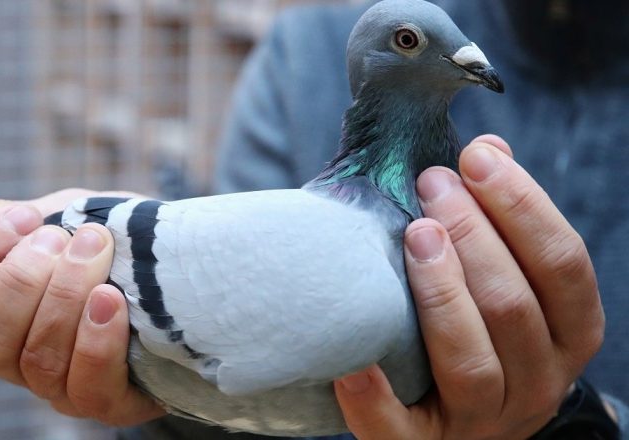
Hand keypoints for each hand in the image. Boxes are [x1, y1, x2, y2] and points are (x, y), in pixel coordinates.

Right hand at [0, 189, 164, 425]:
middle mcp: (19, 352)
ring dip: (66, 298)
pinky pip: (87, 386)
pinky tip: (112, 303)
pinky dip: (96, 341)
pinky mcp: (108, 403)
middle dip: (23, 279)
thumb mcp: (61, 216)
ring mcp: (60, 384)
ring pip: (37, 360)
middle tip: (65, 238)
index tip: (26, 217)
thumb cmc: (113, 245)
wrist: (184, 266)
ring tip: (97, 253)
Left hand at [335, 136, 604, 438]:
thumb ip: (502, 224)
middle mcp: (537, 384)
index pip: (562, 265)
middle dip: (475, 234)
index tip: (478, 158)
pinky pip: (398, 427)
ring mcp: (481, 423)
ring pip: (471, 361)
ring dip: (442, 293)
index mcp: (567, 336)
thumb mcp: (507, 285)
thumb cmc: (479, 335)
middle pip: (514, 306)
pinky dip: (373, 396)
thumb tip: (489, 147)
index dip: (524, 207)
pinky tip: (352, 360)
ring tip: (415, 235)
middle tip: (432, 183)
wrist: (454, 428)